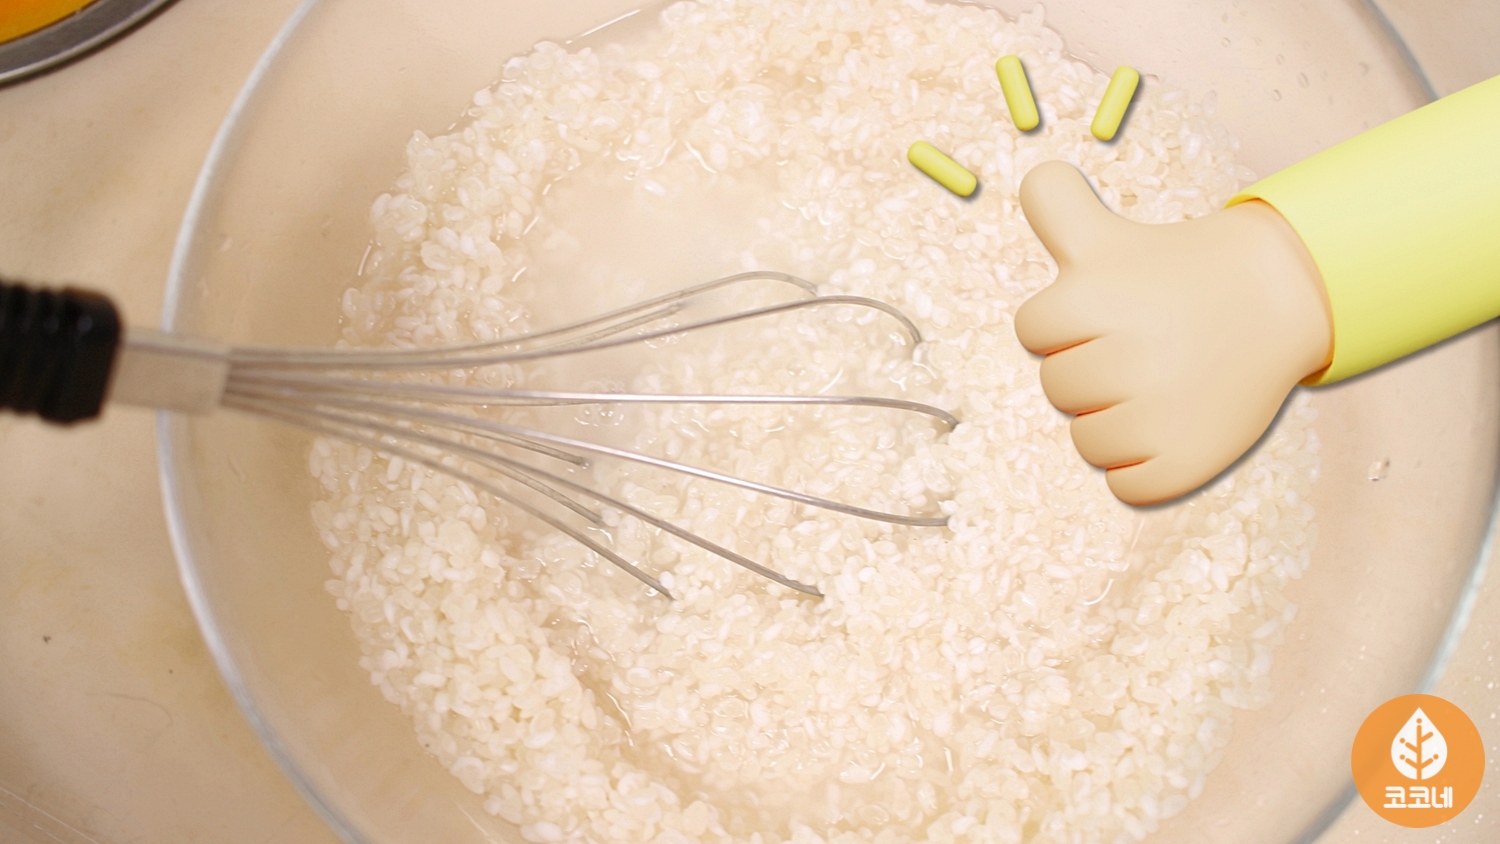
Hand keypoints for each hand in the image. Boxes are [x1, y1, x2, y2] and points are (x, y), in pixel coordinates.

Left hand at [1014, 161, 1332, 504]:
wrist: (1278, 298)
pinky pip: (1125, 485)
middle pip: (1057, 387)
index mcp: (1088, 300)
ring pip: (1087, 441)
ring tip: (1160, 381)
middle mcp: (1120, 358)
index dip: (1067, 320)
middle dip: (1091, 366)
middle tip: (1143, 341)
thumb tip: (1036, 171)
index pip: (1033, 330)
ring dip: (1113, 417)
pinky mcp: (1182, 461)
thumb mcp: (1107, 234)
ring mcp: (1154, 415)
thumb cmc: (1174, 270)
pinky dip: (1141, 466)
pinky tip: (1171, 424)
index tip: (1111, 305)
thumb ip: (1056, 205)